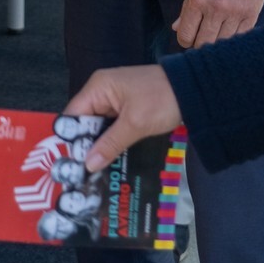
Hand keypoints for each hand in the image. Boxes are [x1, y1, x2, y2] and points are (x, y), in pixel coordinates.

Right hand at [64, 64, 182, 173]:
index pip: (73, 115)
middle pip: (84, 123)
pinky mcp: (127, 109)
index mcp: (98, 88)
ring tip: (93, 174)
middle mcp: (102, 92)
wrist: (194, 88)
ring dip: (99, 147)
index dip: (69, 140)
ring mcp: (115, 100)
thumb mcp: (135, 123)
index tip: (69, 165)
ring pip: (99, 128)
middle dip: (84, 147)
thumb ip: (110, 144)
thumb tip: (88, 165)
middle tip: (80, 175)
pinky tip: (110, 162)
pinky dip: (112, 142)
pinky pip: (113, 128)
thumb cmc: (161, 100)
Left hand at [173, 0, 263, 49]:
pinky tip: (230, 31)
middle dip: (199, 44)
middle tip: (201, 39)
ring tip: (216, 34)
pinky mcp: (251, 14)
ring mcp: (235, 12)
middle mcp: (215, 8)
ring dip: (217, 41)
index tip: (188, 39)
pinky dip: (233, 37)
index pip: (186, 35)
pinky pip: (240, 37)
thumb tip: (177, 28)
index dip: (185, 40)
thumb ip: (187, 7)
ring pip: (222, 43)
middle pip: (203, 43)